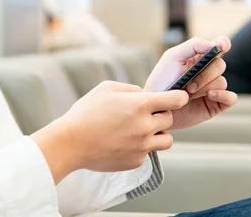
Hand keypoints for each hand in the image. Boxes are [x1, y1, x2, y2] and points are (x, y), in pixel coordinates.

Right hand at [32, 81, 188, 182]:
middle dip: (160, 115)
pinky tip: (122, 143)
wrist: (71, 143)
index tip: (178, 97)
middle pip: (169, 119)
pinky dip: (140, 147)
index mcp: (140, 105)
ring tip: (140, 130)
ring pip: (166, 140)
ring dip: (158, 134)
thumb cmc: (86, 112)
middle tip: (143, 114)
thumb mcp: (107, 89)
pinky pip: (148, 153)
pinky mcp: (136, 161)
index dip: (179, 97)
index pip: (175, 100)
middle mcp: (145, 126)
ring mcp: (142, 146)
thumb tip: (146, 95)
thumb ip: (132, 89)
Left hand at [144, 37, 236, 129]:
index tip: (221, 46)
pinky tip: (210, 95)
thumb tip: (215, 44)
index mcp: (199, 57)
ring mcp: (212, 88)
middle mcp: (208, 71)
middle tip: (187, 84)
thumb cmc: (161, 81)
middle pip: (220, 65)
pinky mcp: (215, 105)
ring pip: (222, 82)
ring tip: (188, 94)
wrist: (156, 108)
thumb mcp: (173, 57)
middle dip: (205, 74)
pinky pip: (231, 98)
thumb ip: (193, 45)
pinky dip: (223, 95)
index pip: (219, 46)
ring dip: (205, 87)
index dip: (223, 44)